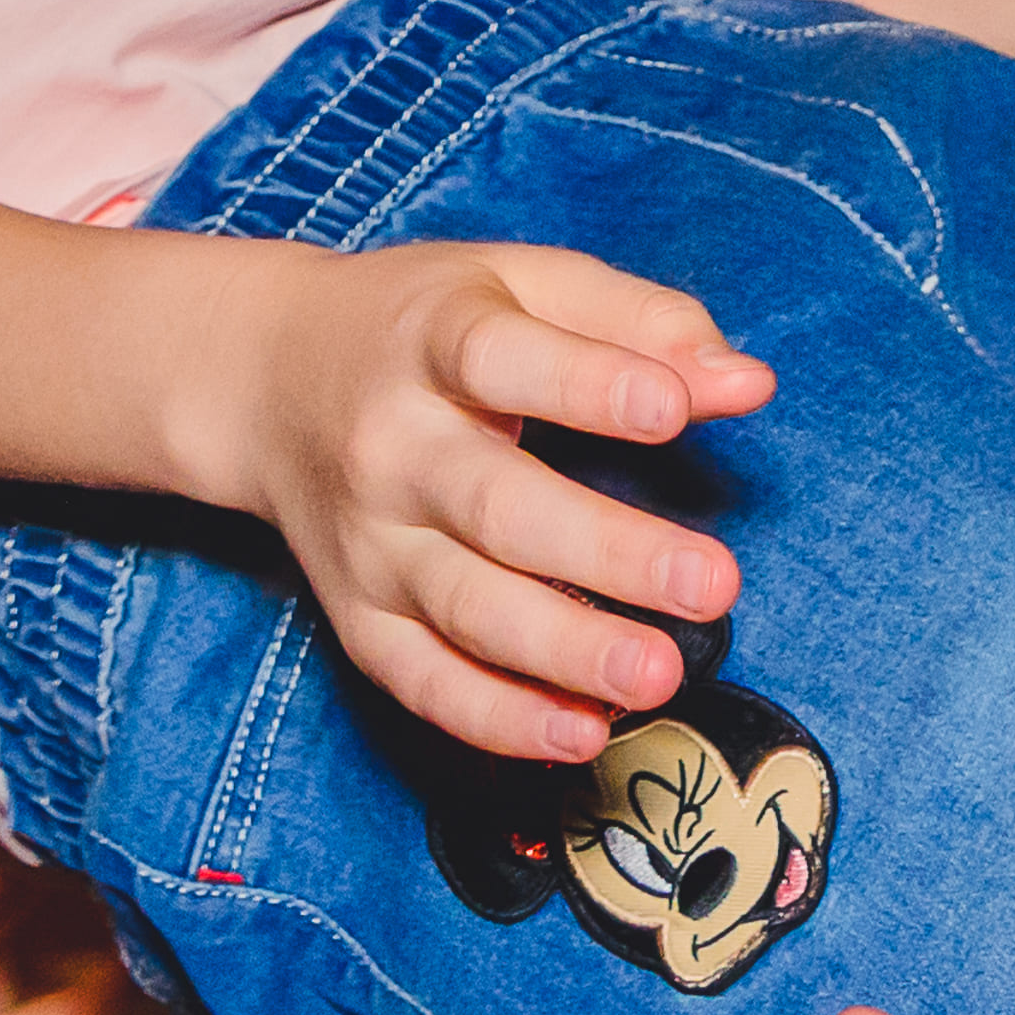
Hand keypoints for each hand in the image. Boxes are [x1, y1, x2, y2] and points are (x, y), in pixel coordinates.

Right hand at [211, 238, 771, 766]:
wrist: (267, 378)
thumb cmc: (424, 327)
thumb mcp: (522, 282)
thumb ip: (640, 321)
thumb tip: (747, 384)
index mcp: (432, 341)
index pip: (502, 359)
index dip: (588, 384)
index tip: (672, 412)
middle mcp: (391, 447)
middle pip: (495, 508)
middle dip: (607, 553)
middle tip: (713, 584)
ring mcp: (368, 543)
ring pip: (466, 611)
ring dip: (566, 651)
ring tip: (660, 675)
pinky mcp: (356, 617)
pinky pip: (422, 683)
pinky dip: (497, 719)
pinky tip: (580, 732)